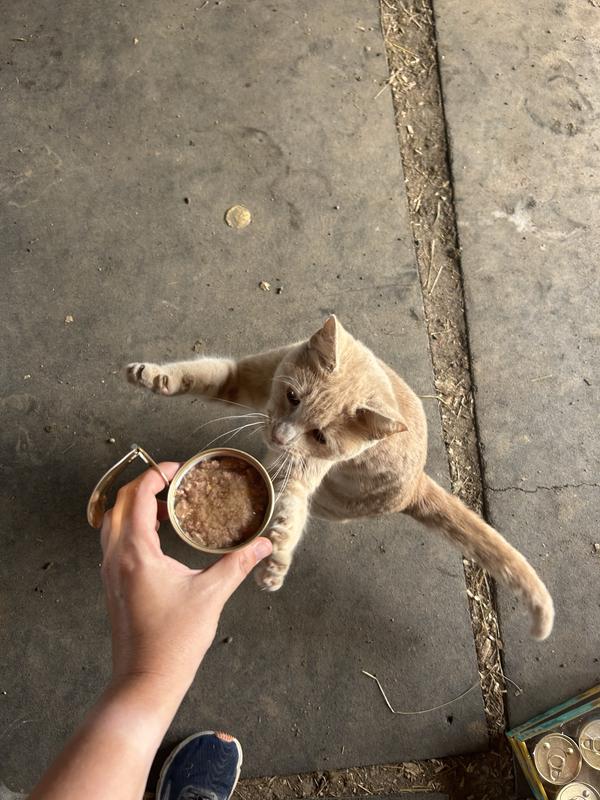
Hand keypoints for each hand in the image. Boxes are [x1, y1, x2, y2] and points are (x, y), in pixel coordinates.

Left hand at [100, 463, 271, 695]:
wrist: (145, 680)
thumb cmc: (174, 641)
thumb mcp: (211, 595)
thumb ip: (237, 563)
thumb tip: (263, 544)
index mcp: (136, 552)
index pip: (136, 496)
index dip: (157, 474)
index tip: (179, 469)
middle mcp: (116, 556)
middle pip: (118, 502)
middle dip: (145, 485)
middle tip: (175, 482)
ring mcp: (111, 571)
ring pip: (113, 521)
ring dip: (136, 505)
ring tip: (169, 506)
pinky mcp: (114, 583)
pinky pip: (116, 540)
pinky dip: (133, 526)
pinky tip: (160, 535)